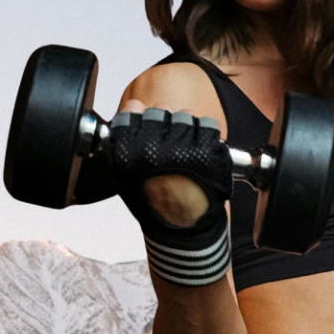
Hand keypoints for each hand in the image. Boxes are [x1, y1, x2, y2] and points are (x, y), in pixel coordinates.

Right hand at [110, 101, 230, 224]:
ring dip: (187, 127)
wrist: (183, 225)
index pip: (132, 112)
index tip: (149, 125)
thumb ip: (126, 141)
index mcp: (129, 153)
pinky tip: (202, 148)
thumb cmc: (154, 202)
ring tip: (187, 147)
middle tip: (170, 141)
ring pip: (185, 115)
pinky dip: (207, 132)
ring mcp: (183, 148)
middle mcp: (155, 149)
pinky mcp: (208, 151)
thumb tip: (134, 108)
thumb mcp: (126, 175)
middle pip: (160, 110)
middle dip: (165, 122)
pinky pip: (208, 125)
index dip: (142, 116)